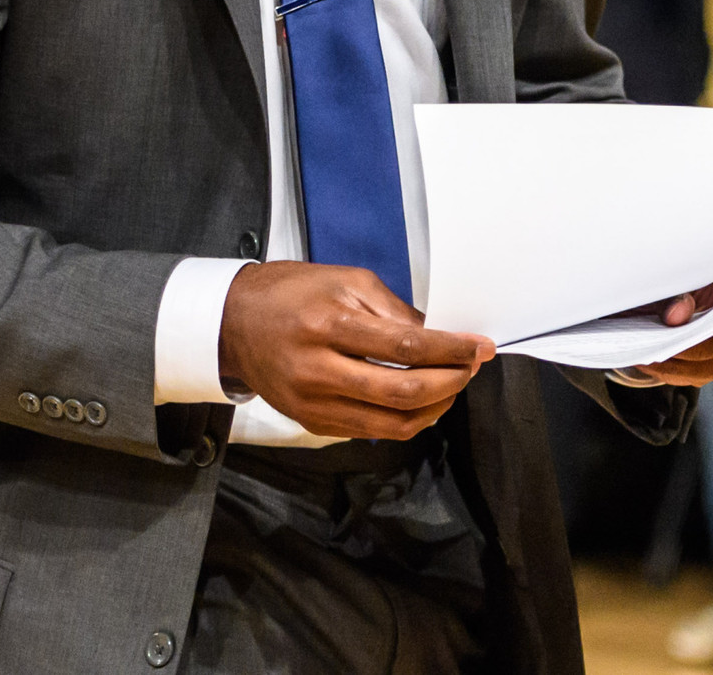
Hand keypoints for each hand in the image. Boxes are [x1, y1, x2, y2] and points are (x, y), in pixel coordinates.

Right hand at [219, 262, 494, 439]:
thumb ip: (392, 310)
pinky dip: (405, 420)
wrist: (232, 323)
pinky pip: (371, 432)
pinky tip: (419, 401)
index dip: (451, 350)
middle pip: (403, 393)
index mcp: (327, 326)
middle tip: (470, 368)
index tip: (480, 348)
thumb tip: (440, 335)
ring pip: (392, 424)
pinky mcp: (311, 423)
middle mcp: (318, 371)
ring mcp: (313, 404)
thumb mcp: (343, 280)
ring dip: (434, 408)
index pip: (405, 348)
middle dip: (450, 382)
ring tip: (450, 387)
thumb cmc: (289, 293)